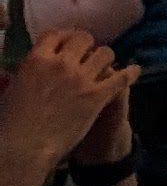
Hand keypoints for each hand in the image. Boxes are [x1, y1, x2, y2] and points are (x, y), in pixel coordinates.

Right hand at [0, 27, 136, 174]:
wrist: (23, 150)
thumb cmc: (9, 125)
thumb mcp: (9, 92)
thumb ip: (18, 77)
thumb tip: (16, 72)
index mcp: (36, 60)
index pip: (55, 35)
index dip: (64, 37)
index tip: (68, 42)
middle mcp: (61, 63)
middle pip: (83, 39)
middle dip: (86, 45)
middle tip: (87, 54)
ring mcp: (82, 79)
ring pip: (105, 54)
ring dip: (104, 58)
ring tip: (104, 65)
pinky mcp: (97, 96)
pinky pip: (121, 78)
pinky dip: (130, 73)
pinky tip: (134, 71)